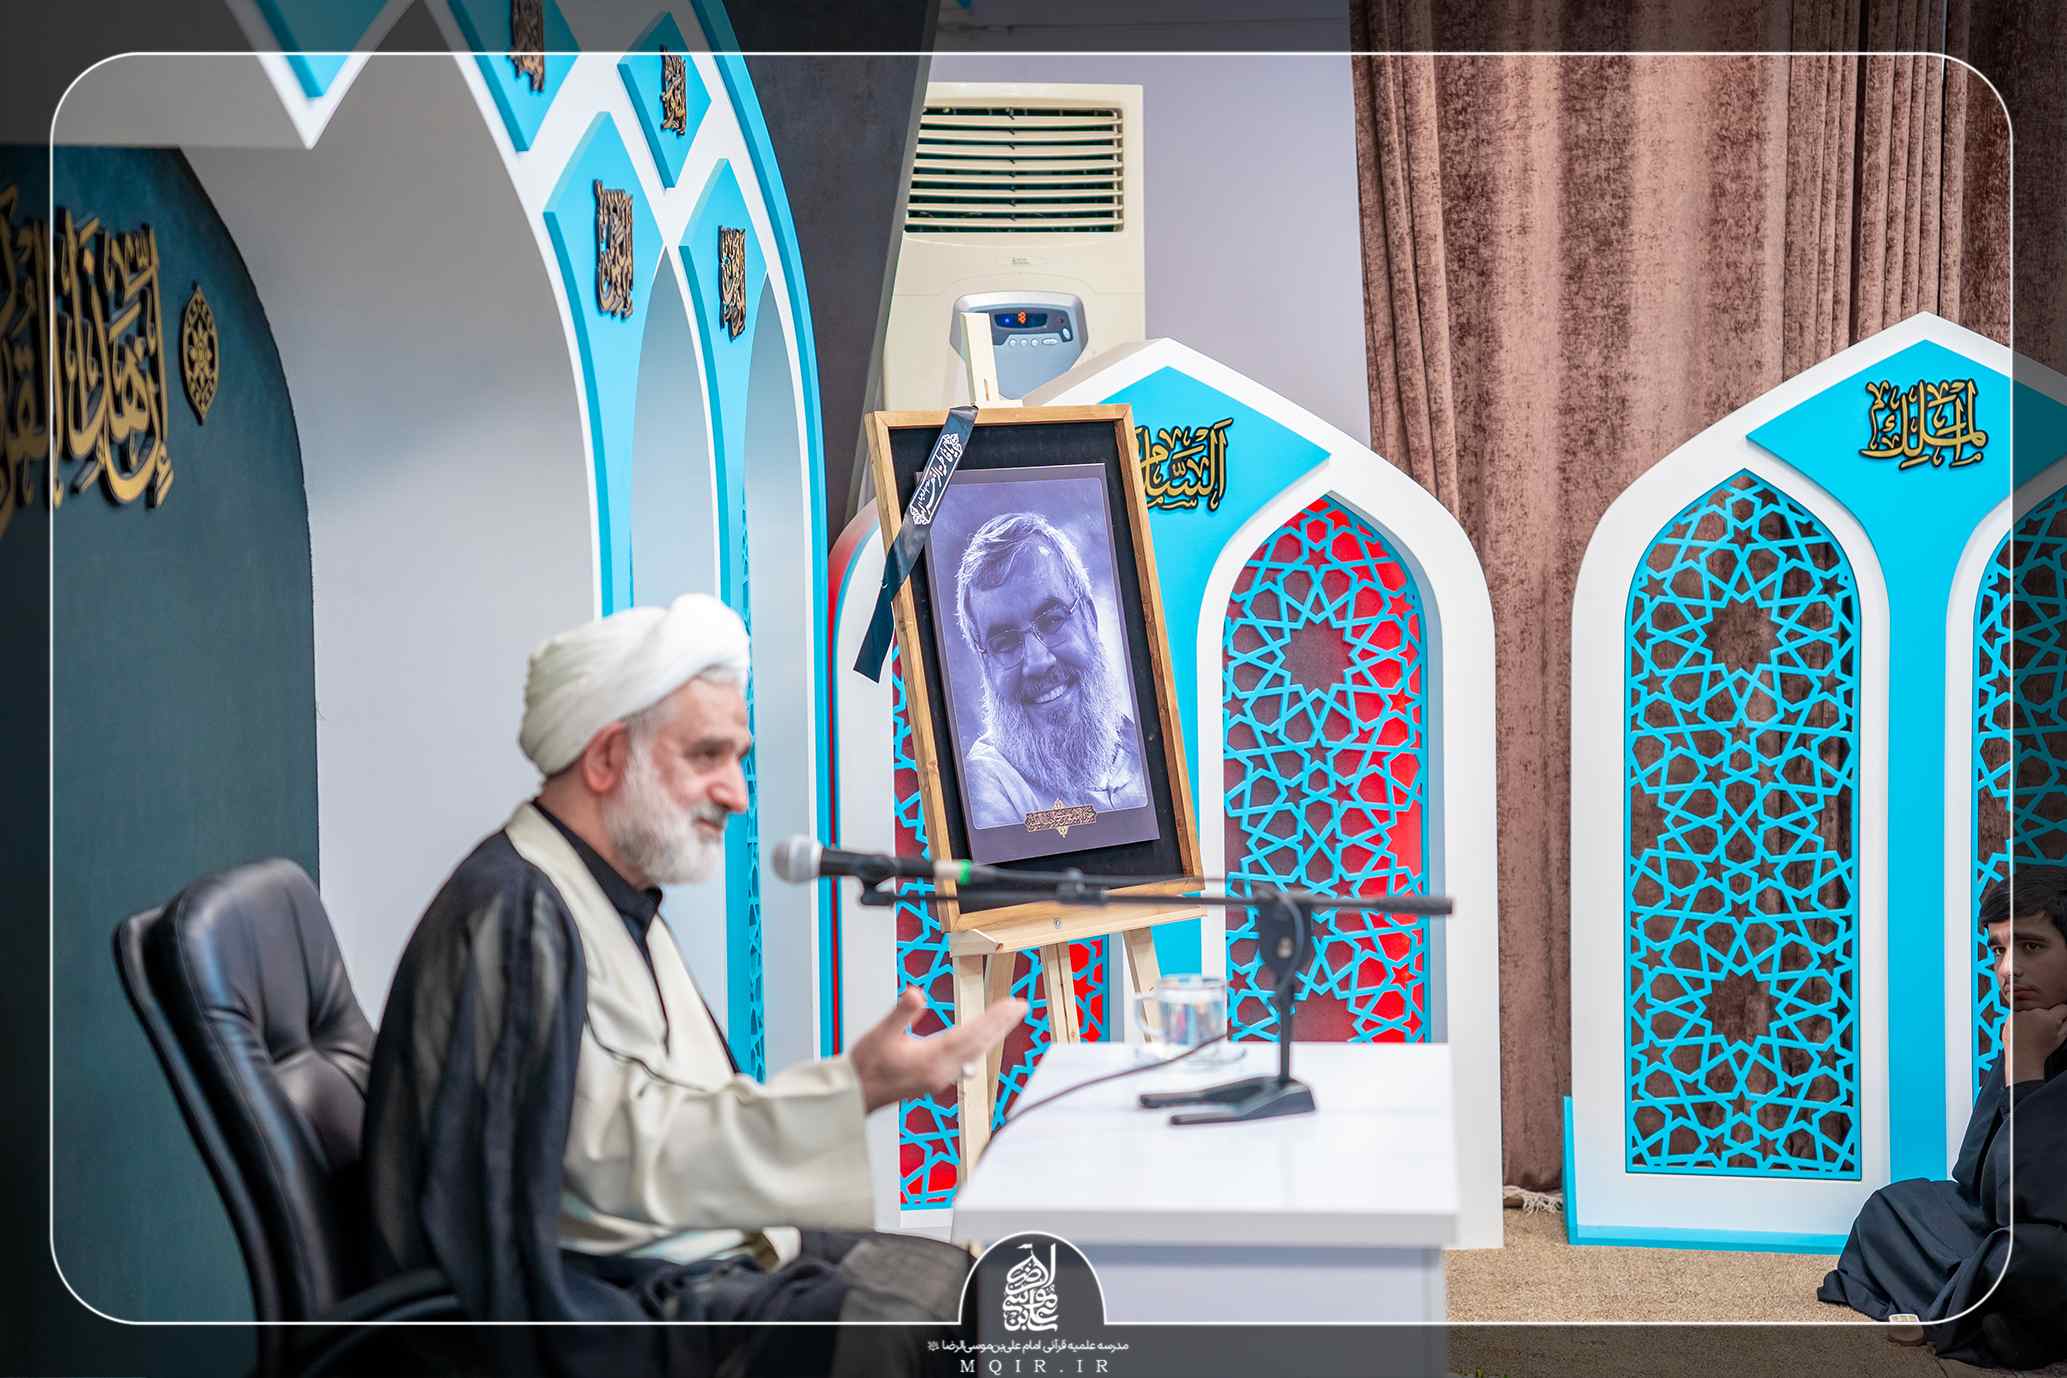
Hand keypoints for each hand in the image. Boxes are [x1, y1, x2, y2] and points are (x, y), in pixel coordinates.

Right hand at [849, 987, 1026, 1112]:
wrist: (855, 1096)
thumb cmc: (865, 1067)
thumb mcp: (880, 1034)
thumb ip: (901, 1013)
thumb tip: (917, 994)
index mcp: (933, 1059)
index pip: (973, 1034)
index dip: (996, 1018)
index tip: (1014, 1004)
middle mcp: (942, 1071)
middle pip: (980, 1044)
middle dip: (1001, 1024)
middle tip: (1021, 1006)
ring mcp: (940, 1078)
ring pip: (975, 1053)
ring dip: (992, 1034)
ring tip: (1007, 1018)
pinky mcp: (935, 1080)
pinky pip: (965, 1060)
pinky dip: (978, 1045)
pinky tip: (980, 1041)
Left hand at [2007, 1004, 2066, 1083]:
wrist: (2021, 1057)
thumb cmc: (2042, 1049)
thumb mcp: (2060, 1037)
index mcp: (2050, 1018)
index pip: (2061, 1008)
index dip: (2063, 1014)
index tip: (2060, 1019)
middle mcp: (2035, 1013)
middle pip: (2045, 1010)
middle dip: (2046, 1018)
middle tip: (2043, 1031)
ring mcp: (2021, 1013)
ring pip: (2032, 1012)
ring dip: (2033, 1018)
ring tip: (2031, 1032)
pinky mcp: (2011, 1016)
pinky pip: (2020, 1014)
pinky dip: (2022, 1020)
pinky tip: (2022, 1031)